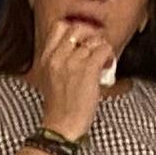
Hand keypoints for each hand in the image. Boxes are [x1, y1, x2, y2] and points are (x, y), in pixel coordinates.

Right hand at [30, 15, 107, 140]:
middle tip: (96, 48)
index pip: (59, 27)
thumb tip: (79, 50)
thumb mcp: (50, 80)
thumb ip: (59, 62)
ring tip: (103, 62)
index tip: (83, 40)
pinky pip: (104, 50)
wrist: (61, 127)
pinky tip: (107, 66)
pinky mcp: (88, 69)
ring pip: (94, 40)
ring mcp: (72, 62)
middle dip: (91, 35)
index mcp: (46, 58)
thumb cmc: (59, 109)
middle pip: (78, 28)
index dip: (75, 29)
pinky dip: (109, 56)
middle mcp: (57, 57)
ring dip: (102, 49)